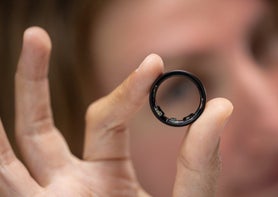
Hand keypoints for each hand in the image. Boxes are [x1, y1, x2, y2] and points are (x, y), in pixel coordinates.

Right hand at [0, 27, 232, 196]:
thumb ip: (200, 163)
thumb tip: (221, 104)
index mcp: (106, 173)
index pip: (108, 117)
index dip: (131, 90)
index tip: (156, 63)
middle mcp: (70, 183)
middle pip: (42, 125)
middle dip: (35, 79)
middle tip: (36, 34)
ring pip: (14, 153)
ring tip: (1, 69)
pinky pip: (5, 187)